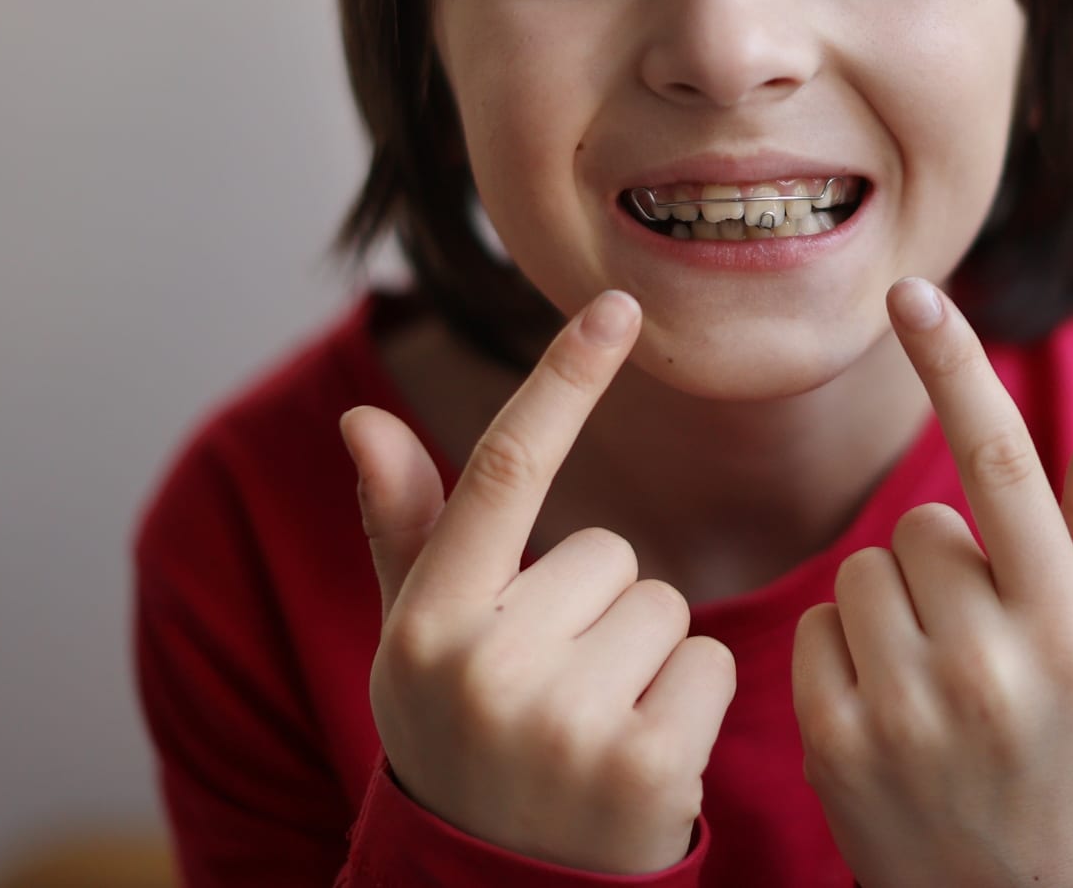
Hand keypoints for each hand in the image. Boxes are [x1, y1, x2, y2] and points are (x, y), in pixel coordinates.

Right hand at [339, 290, 734, 873]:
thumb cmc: (465, 746)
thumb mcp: (418, 645)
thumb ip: (408, 530)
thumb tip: (361, 418)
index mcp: (430, 621)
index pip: (505, 469)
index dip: (564, 379)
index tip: (617, 306)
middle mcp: (485, 665)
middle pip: (614, 553)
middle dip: (603, 612)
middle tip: (560, 693)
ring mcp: (564, 720)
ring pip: (667, 607)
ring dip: (649, 661)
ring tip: (595, 728)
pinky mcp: (643, 766)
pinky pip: (711, 666)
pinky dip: (692, 707)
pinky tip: (640, 761)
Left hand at [791, 278, 1072, 887]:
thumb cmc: (1071, 746)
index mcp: (1065, 626)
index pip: (1003, 465)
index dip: (955, 369)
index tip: (910, 294)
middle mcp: (988, 663)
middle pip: (921, 523)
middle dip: (944, 561)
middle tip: (980, 641)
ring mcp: (905, 707)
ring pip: (862, 570)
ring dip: (890, 605)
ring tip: (935, 680)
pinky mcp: (836, 741)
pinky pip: (815, 628)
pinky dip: (843, 654)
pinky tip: (887, 711)